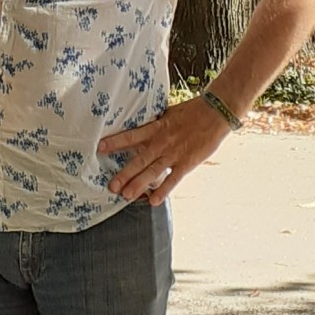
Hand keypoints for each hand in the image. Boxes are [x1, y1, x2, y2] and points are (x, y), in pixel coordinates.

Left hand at [96, 96, 232, 205]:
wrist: (216, 112)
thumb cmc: (191, 112)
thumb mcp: (168, 114)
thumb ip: (154, 124)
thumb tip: (139, 127)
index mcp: (156, 128)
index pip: (131, 136)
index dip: (115, 142)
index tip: (99, 148)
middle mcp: (161, 142)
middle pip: (139, 160)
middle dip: (124, 174)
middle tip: (111, 186)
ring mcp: (174, 154)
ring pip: (152, 172)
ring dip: (138, 184)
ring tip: (125, 195)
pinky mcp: (187, 163)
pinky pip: (173, 179)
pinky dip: (163, 191)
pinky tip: (153, 202)